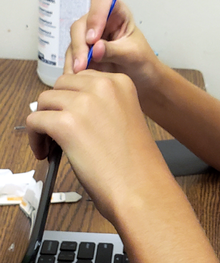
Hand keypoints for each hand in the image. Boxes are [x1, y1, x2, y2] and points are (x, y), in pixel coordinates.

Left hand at [26, 71, 172, 222]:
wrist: (140, 185)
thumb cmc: (136, 161)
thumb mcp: (125, 117)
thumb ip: (102, 104)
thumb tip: (70, 104)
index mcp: (121, 83)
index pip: (82, 77)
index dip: (72, 97)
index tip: (71, 113)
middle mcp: (103, 87)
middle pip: (60, 85)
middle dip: (56, 106)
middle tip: (59, 129)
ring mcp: (84, 104)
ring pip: (44, 101)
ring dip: (44, 120)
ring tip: (52, 142)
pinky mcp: (66, 123)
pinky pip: (34, 121)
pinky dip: (35, 138)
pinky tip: (46, 151)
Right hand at [65, 0, 158, 90]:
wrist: (143, 81)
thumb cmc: (143, 62)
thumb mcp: (133, 55)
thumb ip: (114, 50)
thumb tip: (94, 48)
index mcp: (118, 13)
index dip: (96, 14)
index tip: (93, 39)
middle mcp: (101, 21)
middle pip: (82, 23)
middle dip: (80, 43)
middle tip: (82, 64)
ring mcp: (90, 36)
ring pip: (74, 40)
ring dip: (74, 56)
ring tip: (79, 73)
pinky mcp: (83, 51)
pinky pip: (71, 55)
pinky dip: (71, 65)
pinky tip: (73, 77)